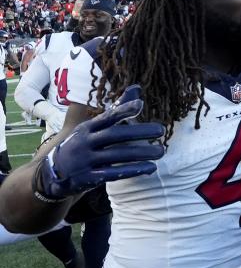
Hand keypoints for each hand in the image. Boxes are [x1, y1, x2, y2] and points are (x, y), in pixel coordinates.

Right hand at [33, 85, 165, 201]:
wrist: (51, 174)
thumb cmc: (81, 145)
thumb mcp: (92, 127)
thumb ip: (116, 110)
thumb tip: (136, 89)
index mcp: (86, 128)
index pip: (106, 117)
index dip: (122, 110)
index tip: (140, 105)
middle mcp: (85, 143)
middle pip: (114, 135)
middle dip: (138, 132)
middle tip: (161, 130)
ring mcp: (85, 161)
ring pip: (117, 156)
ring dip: (141, 154)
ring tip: (160, 151)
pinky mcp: (88, 178)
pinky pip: (113, 174)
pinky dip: (132, 171)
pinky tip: (150, 168)